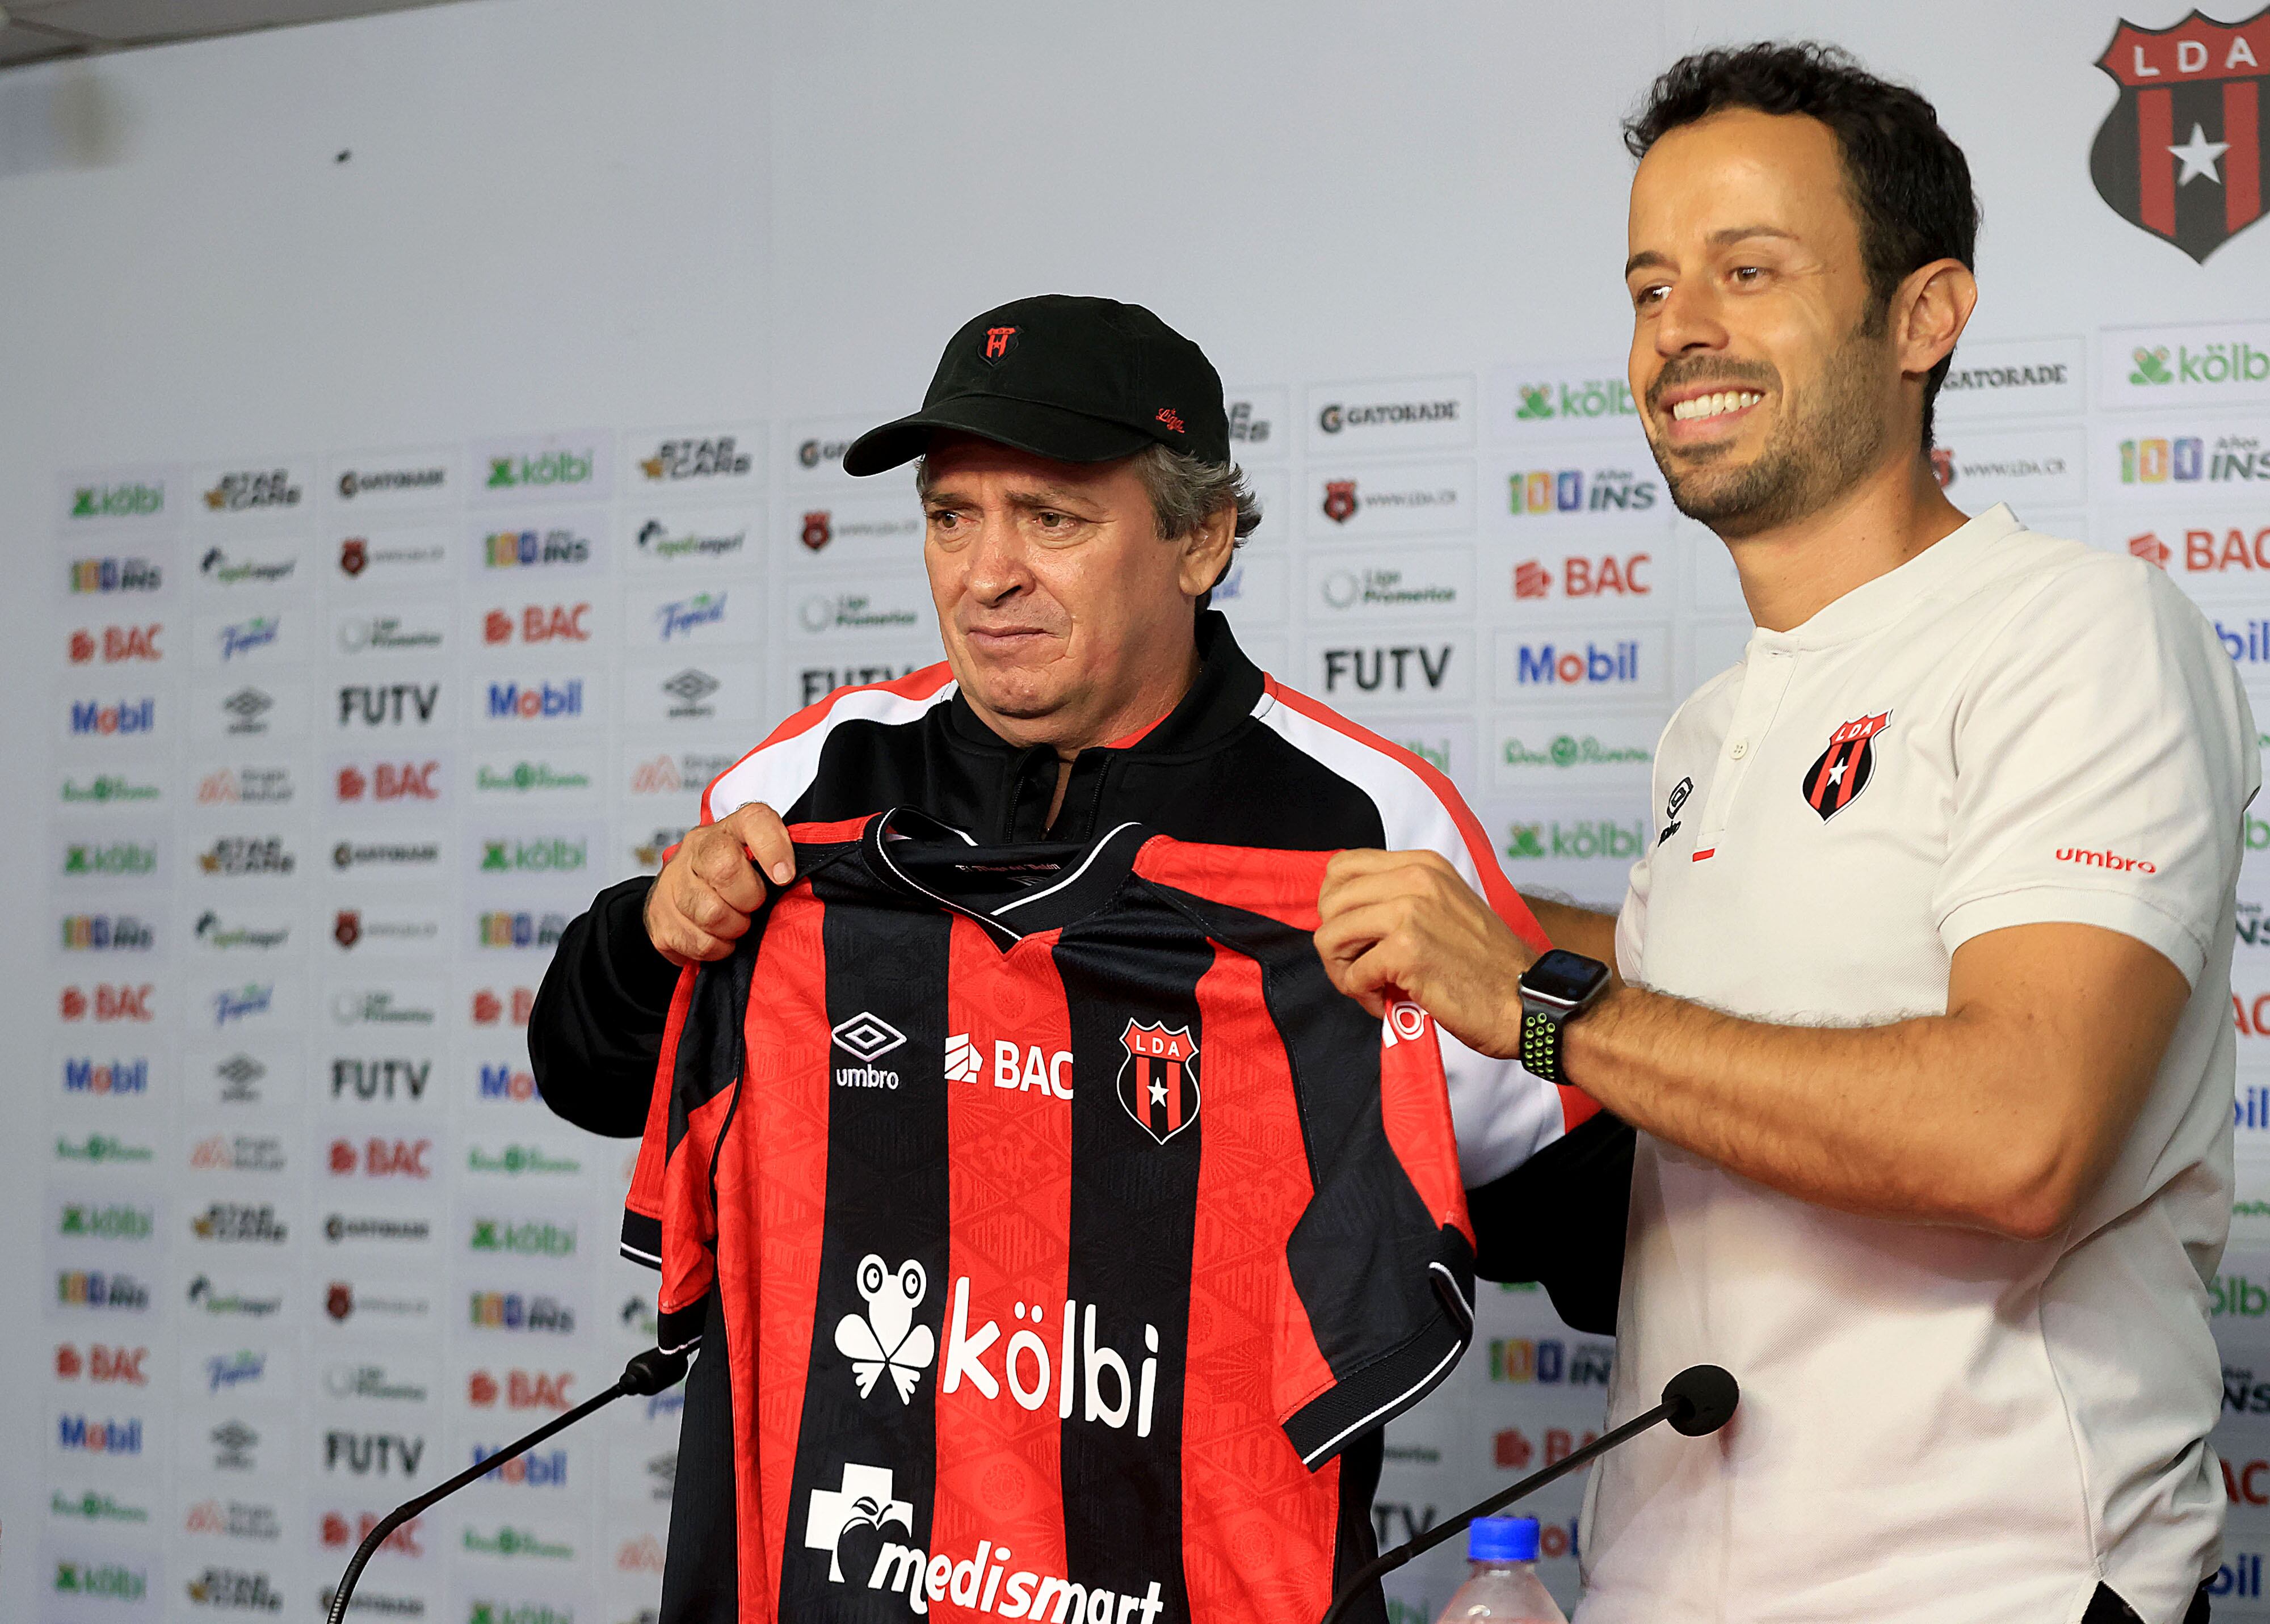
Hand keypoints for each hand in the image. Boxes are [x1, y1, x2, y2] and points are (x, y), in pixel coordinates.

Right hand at [643, 803, 794, 966]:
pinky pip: (694, 941)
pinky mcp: (658, 915)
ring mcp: (673, 880)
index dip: (773, 848)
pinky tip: (718, 938)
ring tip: (737, 924)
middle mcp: (697, 846)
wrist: (682, 892)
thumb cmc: (736, 878)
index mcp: (730, 828)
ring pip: (708, 912)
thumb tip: (815, 879)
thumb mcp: (762, 861)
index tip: (785, 876)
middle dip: (749, 899)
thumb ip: (786, 863)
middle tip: (754, 907)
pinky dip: (714, 948)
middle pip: (725, 868)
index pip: (754, 820)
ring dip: (733, 928)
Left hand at [1313, 849, 1535, 1059]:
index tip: (1352, 934)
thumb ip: (1400, 899)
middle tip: (1359, 969)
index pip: (1342, 867)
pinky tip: (1389, 1002)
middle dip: (1335, 943)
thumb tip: (1346, 914)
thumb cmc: (1485, 965)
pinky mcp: (1407, 951)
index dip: (1334, 906)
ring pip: (1330, 936)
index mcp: (1422, 865)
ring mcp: (1409, 912)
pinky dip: (1362, 995)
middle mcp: (1415, 879)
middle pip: (1329, 902)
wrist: (1526, 999)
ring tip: (1371, 988)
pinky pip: (1353, 974)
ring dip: (1343, 971)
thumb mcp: (1445, 907)